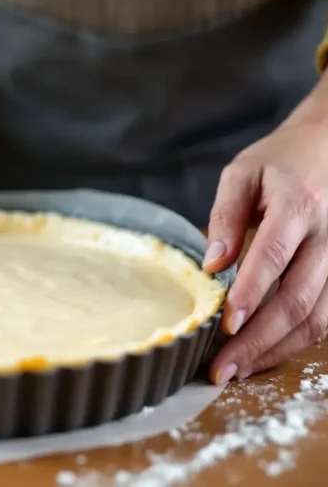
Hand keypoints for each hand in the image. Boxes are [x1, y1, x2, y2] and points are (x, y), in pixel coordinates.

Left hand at [203, 120, 327, 384]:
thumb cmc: (281, 161)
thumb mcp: (244, 172)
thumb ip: (226, 215)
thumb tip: (212, 266)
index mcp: (299, 205)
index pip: (274, 256)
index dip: (250, 294)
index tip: (225, 325)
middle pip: (298, 298)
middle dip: (258, 339)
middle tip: (221, 368)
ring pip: (319, 316)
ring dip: (278, 348)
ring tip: (238, 369)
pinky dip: (298, 340)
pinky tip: (266, 353)